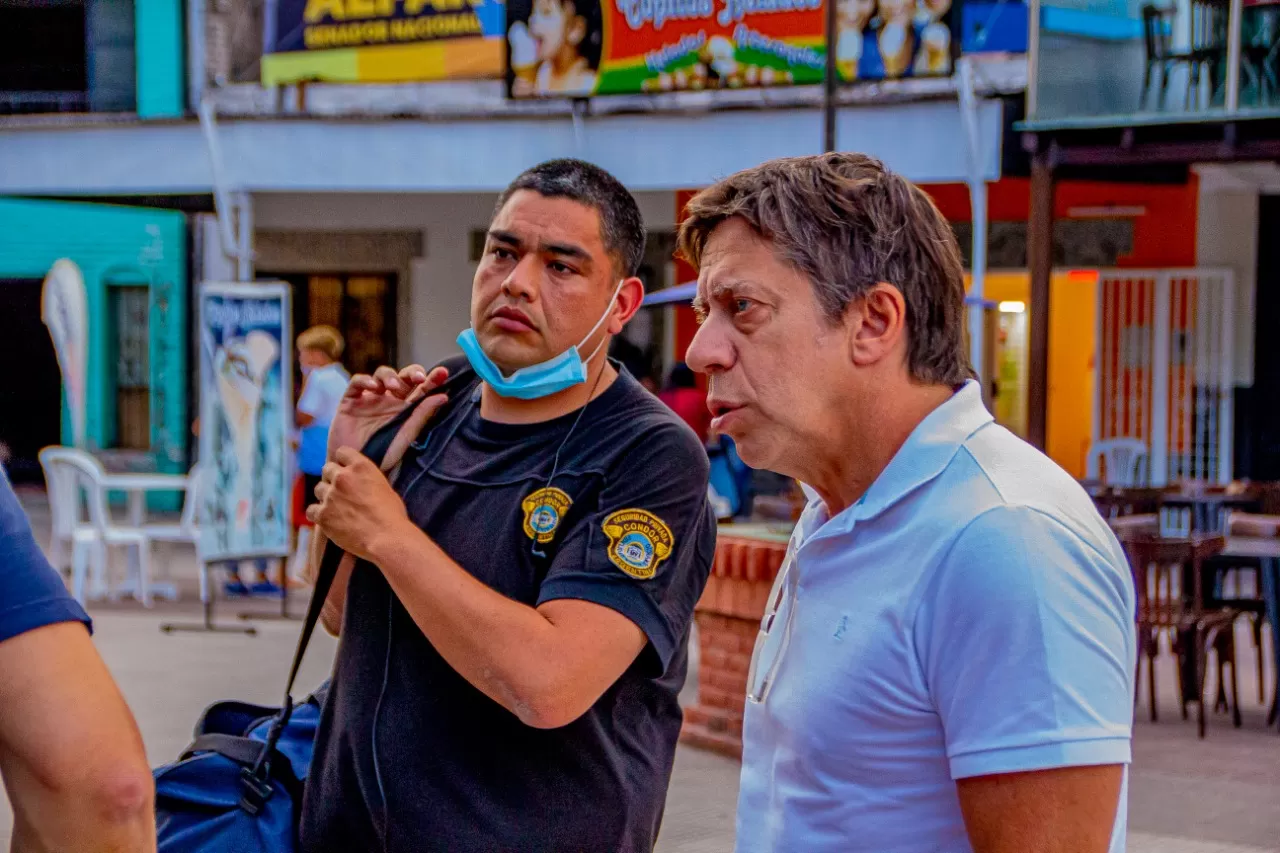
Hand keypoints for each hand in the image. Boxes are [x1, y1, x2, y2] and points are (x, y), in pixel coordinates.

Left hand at [307, 447, 413, 561]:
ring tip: (335, 508)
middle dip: (332, 479)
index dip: (342, 462)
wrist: (387, 537)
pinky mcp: (322, 515)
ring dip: (325, 496)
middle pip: (327, 469)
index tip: (345, 470)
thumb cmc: (392, 515)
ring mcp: (330, 496)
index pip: (342, 452)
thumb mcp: (384, 487)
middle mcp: (342, 477)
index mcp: (361, 467)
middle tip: (340, 492)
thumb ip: (367, 480)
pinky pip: (311, 510)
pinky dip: (317, 514)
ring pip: (318, 489)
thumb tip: (360, 484)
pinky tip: (327, 520)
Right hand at [330, 364, 449, 471]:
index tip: (442, 373)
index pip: (421, 389)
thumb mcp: (405, 437)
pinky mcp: (351, 401)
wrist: (353, 468)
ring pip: (382, 374)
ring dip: (390, 375)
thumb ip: (422, 416)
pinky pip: (357, 383)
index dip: (432, 379)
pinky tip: (373, 387)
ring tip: (393, 386)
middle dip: (412, 372)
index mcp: (406, 409)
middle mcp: (390, 401)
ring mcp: (370, 399)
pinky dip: (365, 380)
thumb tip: (443, 396)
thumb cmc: (382, 457)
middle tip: (418, 378)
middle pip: (403, 377)